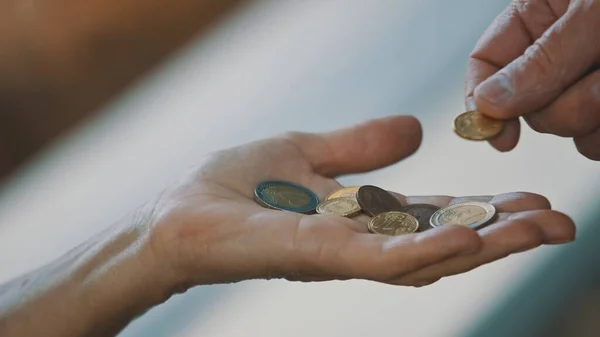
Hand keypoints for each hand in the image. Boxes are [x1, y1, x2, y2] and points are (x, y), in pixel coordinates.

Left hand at [147, 115, 574, 288]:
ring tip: (539, 231)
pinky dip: (429, 252)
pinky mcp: (318, 257)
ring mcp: (343, 256)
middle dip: (503, 235)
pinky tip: (470, 240)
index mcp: (364, 217)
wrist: (181, 213)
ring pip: (426, 257)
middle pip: (445, 242)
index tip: (533, 199)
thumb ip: (361, 146)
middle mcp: (362, 243)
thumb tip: (419, 129)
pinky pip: (381, 259)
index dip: (485, 211)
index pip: (437, 216)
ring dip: (483, 245)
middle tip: (561, 224)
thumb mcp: (308, 151)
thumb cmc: (236, 185)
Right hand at [465, 0, 599, 158]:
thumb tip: (488, 103)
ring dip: (589, 118)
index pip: (485, 60)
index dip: (482, 101)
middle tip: (596, 92)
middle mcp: (556, 49)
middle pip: (524, 103)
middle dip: (558, 107)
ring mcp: (583, 79)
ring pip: (561, 124)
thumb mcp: (590, 16)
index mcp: (537, 14)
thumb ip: (542, 59)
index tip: (497, 135)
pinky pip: (591, 138)